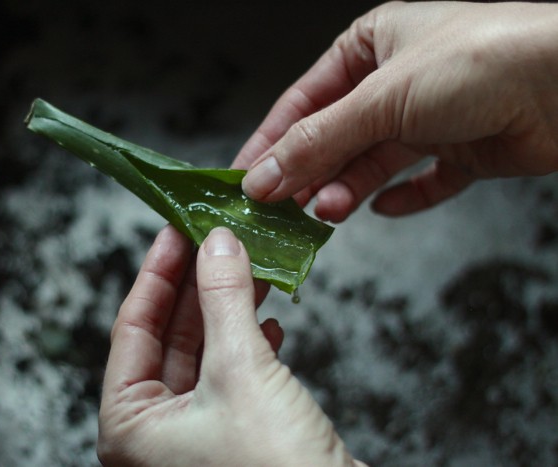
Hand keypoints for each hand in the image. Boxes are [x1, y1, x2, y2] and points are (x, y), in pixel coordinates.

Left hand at [98, 226, 364, 465]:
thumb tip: (217, 244)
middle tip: (212, 240)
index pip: (133, 329)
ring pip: (205, 351)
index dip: (156, 274)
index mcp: (130, 427)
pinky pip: (232, 373)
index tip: (174, 232)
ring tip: (246, 267)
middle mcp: (156, 433)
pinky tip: (267, 320)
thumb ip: (224, 300)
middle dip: (195, 285)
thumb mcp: (241, 370)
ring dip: (227, 308)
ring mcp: (196, 434)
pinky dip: (250, 342)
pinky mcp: (235, 433)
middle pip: (169, 336)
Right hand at [235, 1, 557, 220]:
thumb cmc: (482, 60)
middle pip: (334, 136)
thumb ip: (318, 142)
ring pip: (371, 162)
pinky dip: (401, 198)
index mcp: (370, 46)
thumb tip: (263, 176)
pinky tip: (381, 208)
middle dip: (308, 172)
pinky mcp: (461, 150)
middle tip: (281, 207)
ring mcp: (429, 117)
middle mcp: (396, 81)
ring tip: (328, 212)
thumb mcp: (382, 98)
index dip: (271, 141)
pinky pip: (421, 181)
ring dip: (346, 189)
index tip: (245, 178)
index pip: (303, 101)